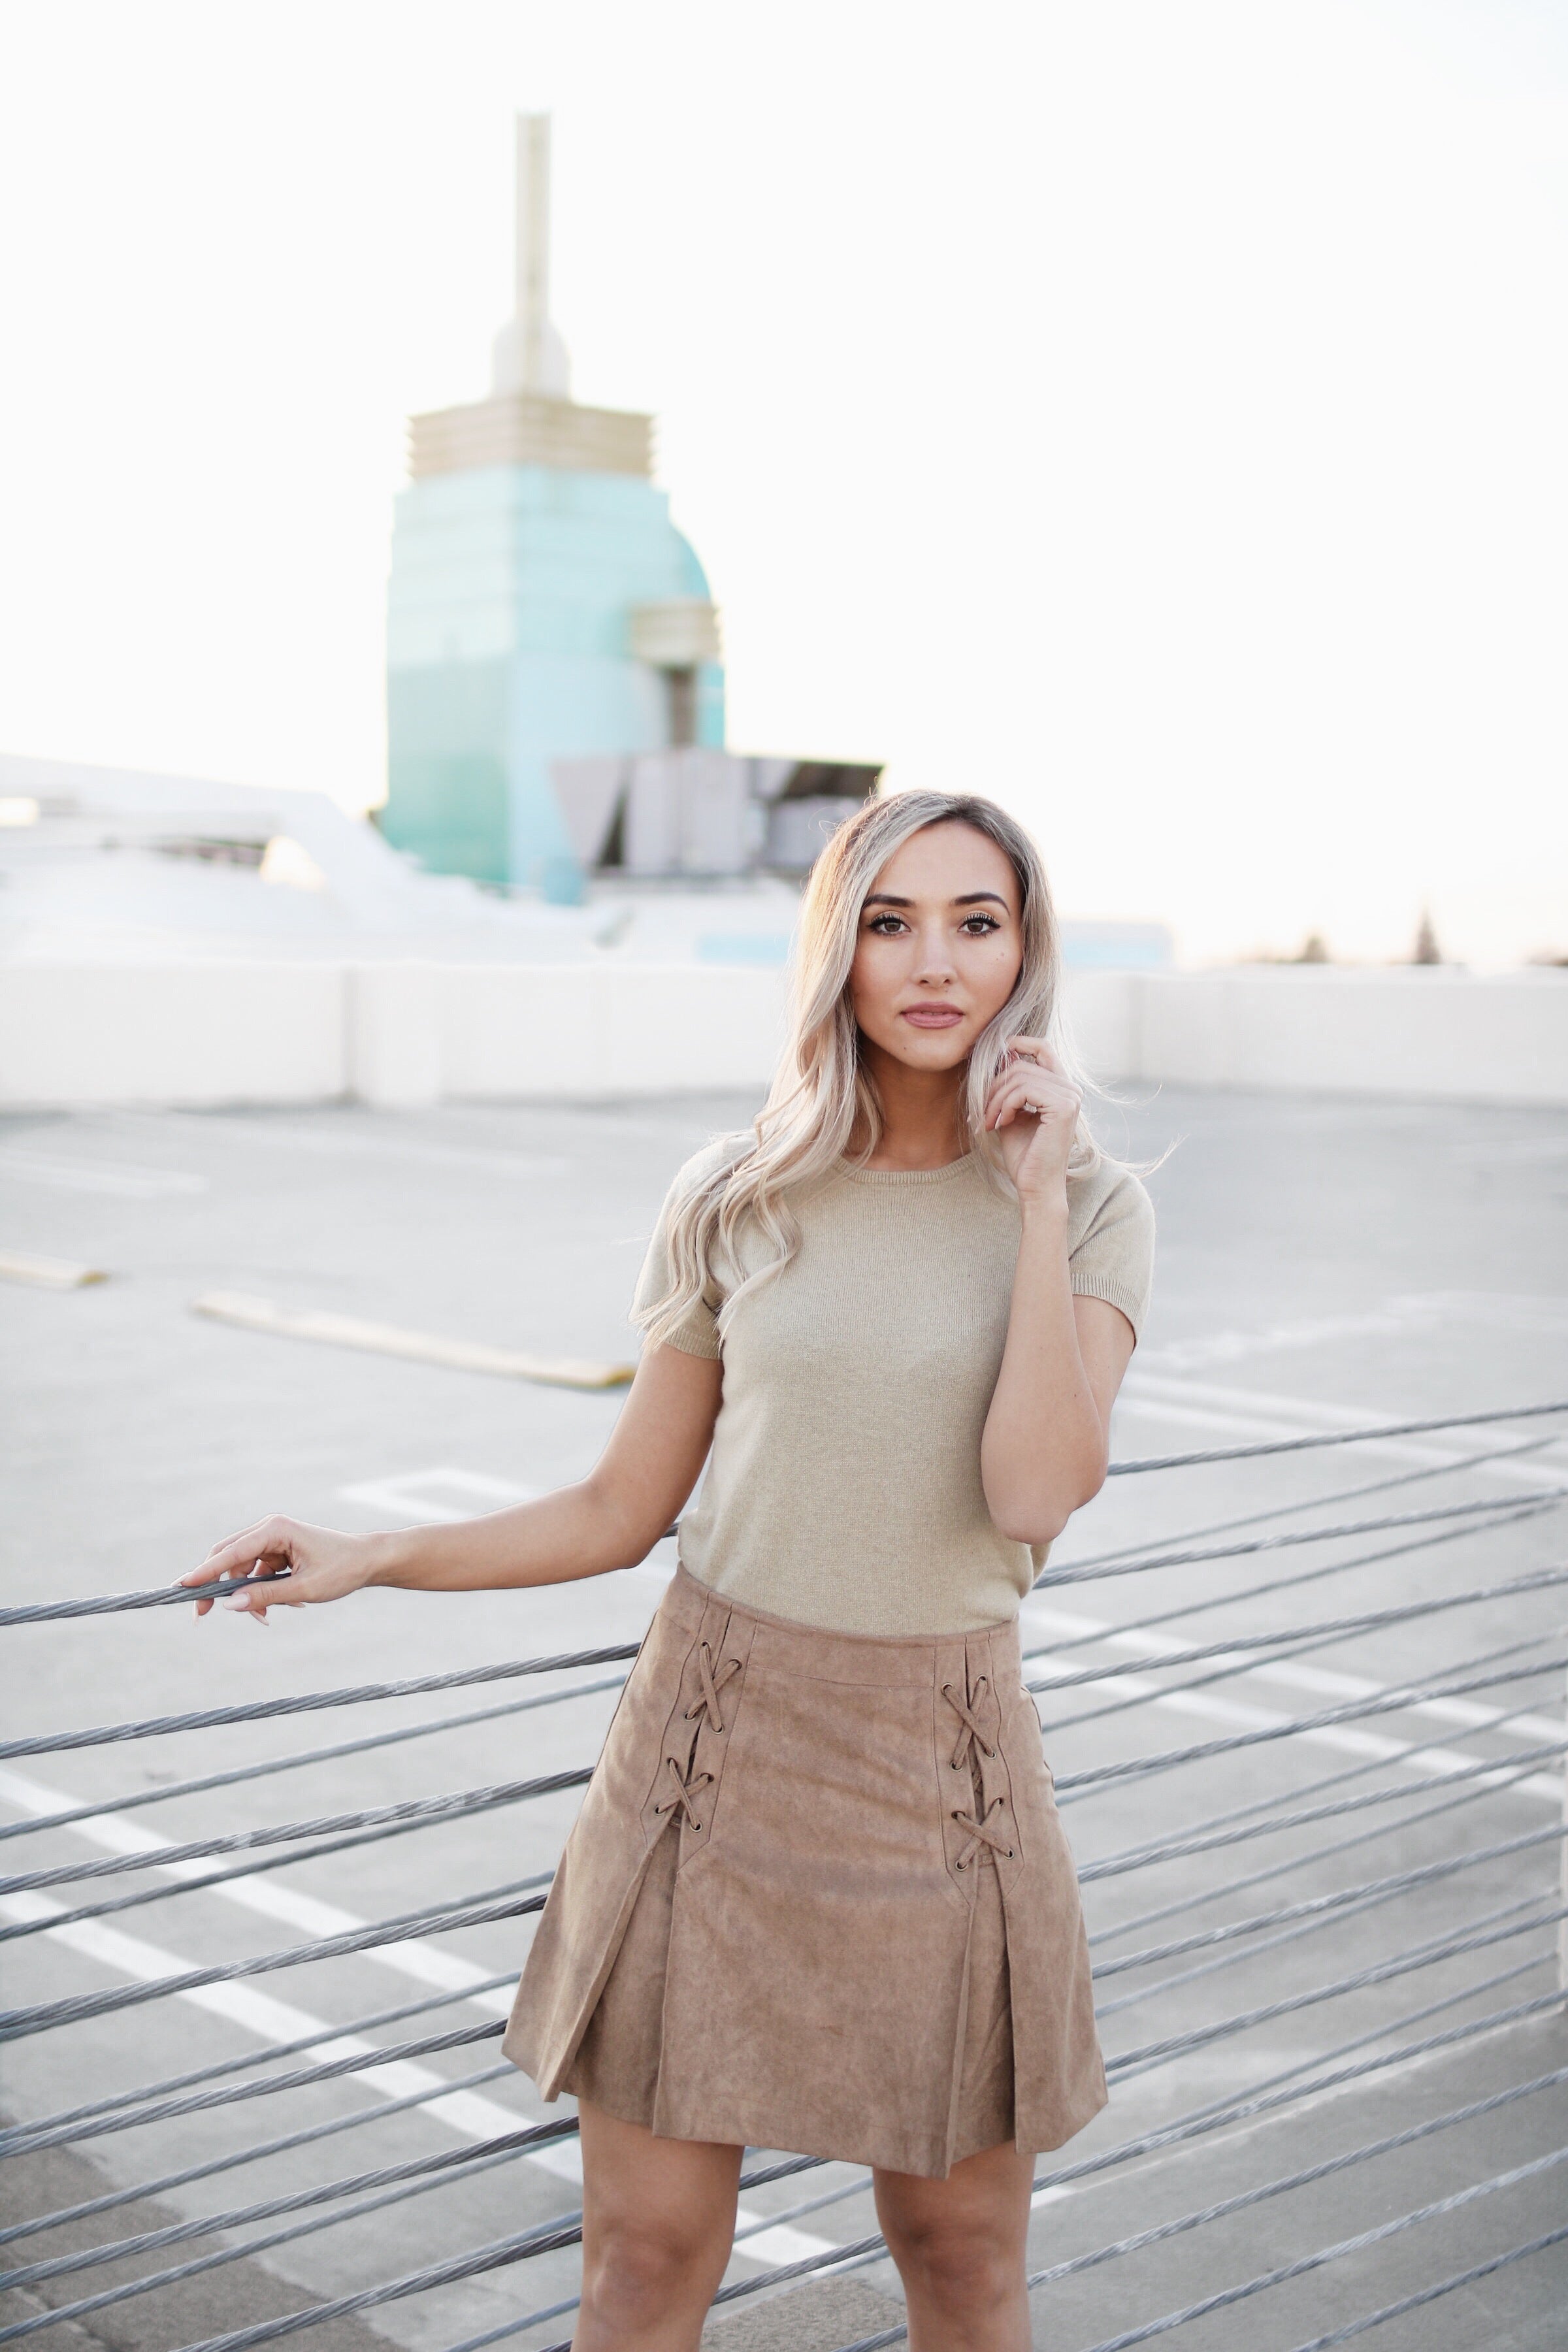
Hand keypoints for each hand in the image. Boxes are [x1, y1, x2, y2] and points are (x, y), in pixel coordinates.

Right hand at [181, 1517, 378, 1624]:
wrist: (367, 1561)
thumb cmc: (342, 1569)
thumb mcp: (305, 1588)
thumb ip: (266, 1596)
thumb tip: (230, 1604)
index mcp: (275, 1529)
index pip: (230, 1552)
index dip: (204, 1571)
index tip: (182, 1587)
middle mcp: (269, 1529)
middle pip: (227, 1558)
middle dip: (216, 1587)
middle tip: (201, 1615)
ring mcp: (271, 1540)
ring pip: (240, 1570)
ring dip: (246, 1596)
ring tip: (266, 1617)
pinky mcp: (275, 1552)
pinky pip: (255, 1575)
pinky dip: (259, 1593)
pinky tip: (282, 1607)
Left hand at [982, 1037, 1080, 1207]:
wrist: (1035, 1186)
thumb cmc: (1024, 1154)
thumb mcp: (1012, 1113)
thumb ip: (1009, 1087)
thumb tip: (1000, 1056)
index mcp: (1062, 1089)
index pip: (1044, 1048)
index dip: (1020, 1041)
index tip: (997, 1051)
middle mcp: (1071, 1089)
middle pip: (1021, 1065)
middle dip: (994, 1087)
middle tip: (983, 1114)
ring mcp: (1070, 1097)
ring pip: (1019, 1077)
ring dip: (995, 1100)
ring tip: (989, 1122)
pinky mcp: (1063, 1107)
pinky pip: (1023, 1090)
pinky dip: (1004, 1105)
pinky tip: (1001, 1123)